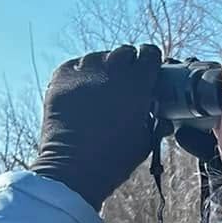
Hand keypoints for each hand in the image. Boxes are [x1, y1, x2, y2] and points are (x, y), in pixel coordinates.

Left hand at [31, 45, 161, 209]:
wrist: (73, 169)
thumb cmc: (113, 159)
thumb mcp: (146, 141)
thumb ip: (156, 121)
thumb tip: (160, 115)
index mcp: (137, 84)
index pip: (150, 54)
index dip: (151, 60)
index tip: (149, 69)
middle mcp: (112, 72)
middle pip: (124, 52)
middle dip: (128, 64)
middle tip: (126, 82)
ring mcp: (84, 72)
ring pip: (99, 57)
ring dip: (104, 68)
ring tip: (102, 87)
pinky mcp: (61, 78)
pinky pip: (75, 65)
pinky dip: (81, 73)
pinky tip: (83, 90)